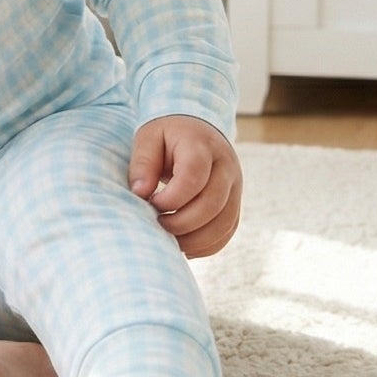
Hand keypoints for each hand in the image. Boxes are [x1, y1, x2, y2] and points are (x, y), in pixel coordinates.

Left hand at [128, 114, 241, 258]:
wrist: (197, 130)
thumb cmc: (167, 136)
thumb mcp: (149, 138)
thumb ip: (143, 163)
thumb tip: (140, 193)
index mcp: (201, 146)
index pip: (193, 178)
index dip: (170, 199)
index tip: (152, 202)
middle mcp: (226, 166)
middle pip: (211, 205)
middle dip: (181, 223)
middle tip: (158, 223)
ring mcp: (235, 186)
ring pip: (223, 223)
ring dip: (195, 240)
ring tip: (169, 238)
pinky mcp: (236, 203)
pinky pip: (228, 231)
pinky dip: (207, 245)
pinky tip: (185, 245)